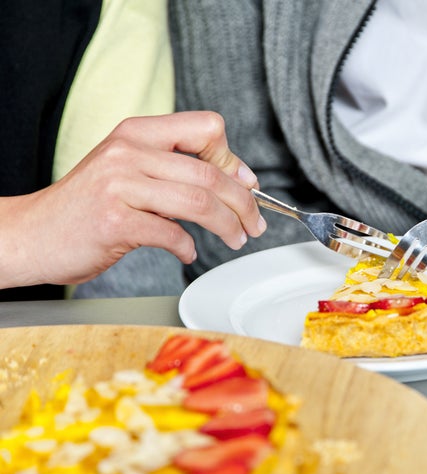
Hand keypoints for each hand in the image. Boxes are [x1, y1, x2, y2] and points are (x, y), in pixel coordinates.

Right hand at [0, 111, 264, 287]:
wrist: (31, 233)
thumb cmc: (87, 205)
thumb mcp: (129, 170)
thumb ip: (175, 169)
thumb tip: (237, 179)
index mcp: (137, 132)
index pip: (207, 128)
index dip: (233, 159)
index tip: (246, 184)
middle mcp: (129, 152)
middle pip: (210, 173)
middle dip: (243, 203)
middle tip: (254, 223)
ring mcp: (120, 185)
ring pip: (198, 202)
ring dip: (228, 225)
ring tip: (236, 239)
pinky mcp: (114, 221)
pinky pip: (171, 234)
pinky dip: (188, 248)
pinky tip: (188, 253)